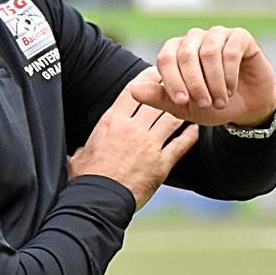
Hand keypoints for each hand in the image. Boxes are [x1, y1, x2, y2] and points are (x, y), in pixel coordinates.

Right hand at [69, 68, 198, 209]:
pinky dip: (190, 135)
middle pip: (157, 100)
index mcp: (112, 121)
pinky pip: (181, 144)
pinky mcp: (161, 165)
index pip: (133, 90)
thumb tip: (79, 149)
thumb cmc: (84, 180)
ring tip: (190, 103)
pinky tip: (196, 129)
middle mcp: (133, 129)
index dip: (147, 78)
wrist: (97, 202)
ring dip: (182, 110)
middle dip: (169, 89)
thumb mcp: (80, 154)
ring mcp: (149, 146)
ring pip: (172, 118)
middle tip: (178, 83)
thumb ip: (86, 145)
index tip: (155, 73)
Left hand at [130, 27, 275, 127]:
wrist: (246, 107)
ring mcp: (217, 35)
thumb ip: (159, 98)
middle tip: (205, 104)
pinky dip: (229, 75)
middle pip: (186, 54)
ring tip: (220, 100)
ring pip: (208, 52)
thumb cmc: (212, 105)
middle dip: (195, 83)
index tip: (182, 102)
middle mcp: (195, 38)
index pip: (166, 58)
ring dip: (214, 81)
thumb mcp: (183, 107)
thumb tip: (133, 89)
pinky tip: (231, 88)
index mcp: (176, 51)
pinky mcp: (240, 37)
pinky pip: (230, 51)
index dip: (172, 81)